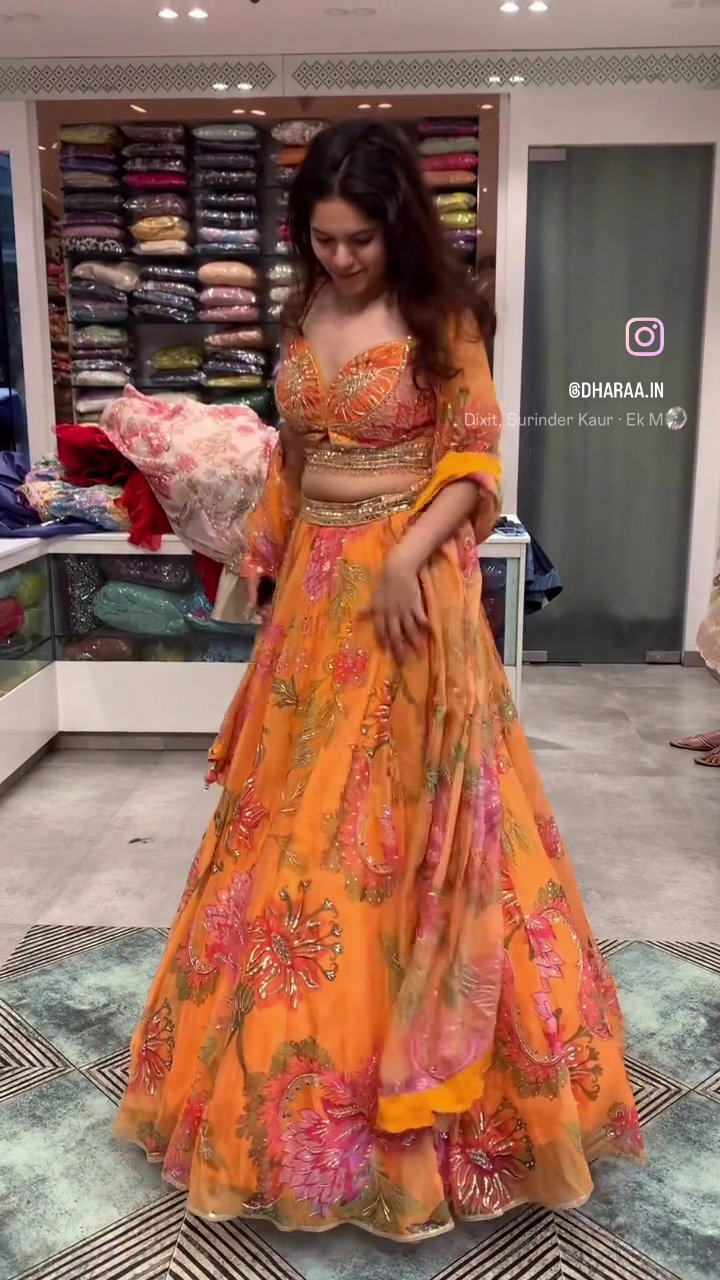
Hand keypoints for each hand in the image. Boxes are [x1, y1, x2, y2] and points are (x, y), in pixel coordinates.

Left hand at [364, 546, 428, 663]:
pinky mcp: (415, 605)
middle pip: (395, 634)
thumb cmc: (386, 584)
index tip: (387, 652)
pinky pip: (421, 618)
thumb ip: (368, 610)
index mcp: (381, 612)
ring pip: (409, 629)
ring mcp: (405, 611)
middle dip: (399, 648)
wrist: (398, 571)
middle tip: (402, 662)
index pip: (381, 630)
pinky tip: (431, 634)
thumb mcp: (375, 598)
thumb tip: (357, 616)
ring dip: (414, 642)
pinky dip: (425, 626)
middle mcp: (392, 614)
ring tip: (419, 653)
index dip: (384, 641)